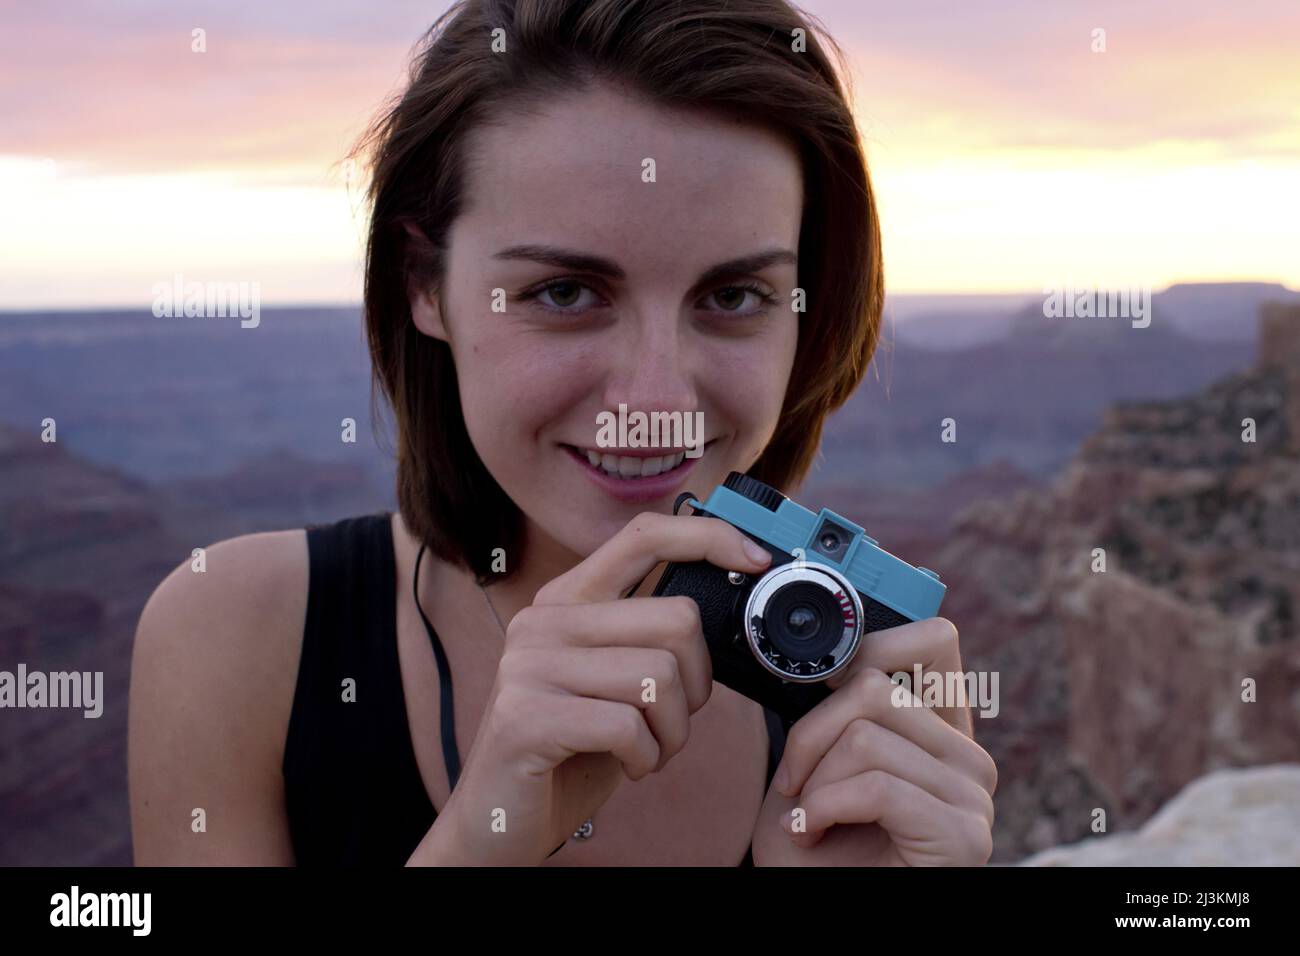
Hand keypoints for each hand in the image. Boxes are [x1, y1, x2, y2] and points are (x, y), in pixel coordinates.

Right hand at [420, 511, 772, 864]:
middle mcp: (542, 622)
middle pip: (675, 619)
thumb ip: (647, 638)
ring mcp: (528, 666)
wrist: (498, 821)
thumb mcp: (612, 682)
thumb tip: (725, 600)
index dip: (707, 537)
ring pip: (660, 676)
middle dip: (697, 684)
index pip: (643, 536)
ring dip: (673, 731)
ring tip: (647, 749)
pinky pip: (628, 726)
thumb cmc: (570, 752)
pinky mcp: (524, 717)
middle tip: (670, 720)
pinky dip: (645, 757)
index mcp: (567, 602)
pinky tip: (626, 766)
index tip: (754, 559)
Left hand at [750, 617, 996, 865]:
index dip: (870, 647)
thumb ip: (839, 710)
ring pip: (867, 735)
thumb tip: (834, 661)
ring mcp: (972, 796)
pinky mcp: (963, 835)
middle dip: (810, 734)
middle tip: (794, 784)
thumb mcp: (816, 766)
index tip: (820, 688)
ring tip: (807, 818)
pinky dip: (825, 808)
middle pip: (876, 686)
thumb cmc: (814, 852)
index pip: (933, 639)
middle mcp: (967, 757)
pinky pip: (876, 786)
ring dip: (813, 782)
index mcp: (937, 731)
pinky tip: (814, 832)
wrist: (820, 916)